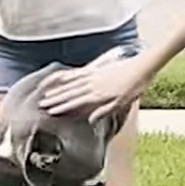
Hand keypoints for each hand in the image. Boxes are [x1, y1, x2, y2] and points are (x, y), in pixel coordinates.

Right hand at [37, 54, 153, 119]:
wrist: (142, 66)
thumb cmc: (135, 86)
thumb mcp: (123, 102)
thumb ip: (105, 110)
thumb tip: (90, 119)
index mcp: (99, 95)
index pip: (76, 102)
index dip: (62, 107)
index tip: (50, 111)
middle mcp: (93, 85)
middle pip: (70, 93)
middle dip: (55, 99)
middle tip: (42, 104)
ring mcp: (94, 76)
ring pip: (72, 84)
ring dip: (58, 89)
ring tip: (47, 93)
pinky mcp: (97, 69)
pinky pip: (79, 73)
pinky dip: (68, 76)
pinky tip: (61, 79)